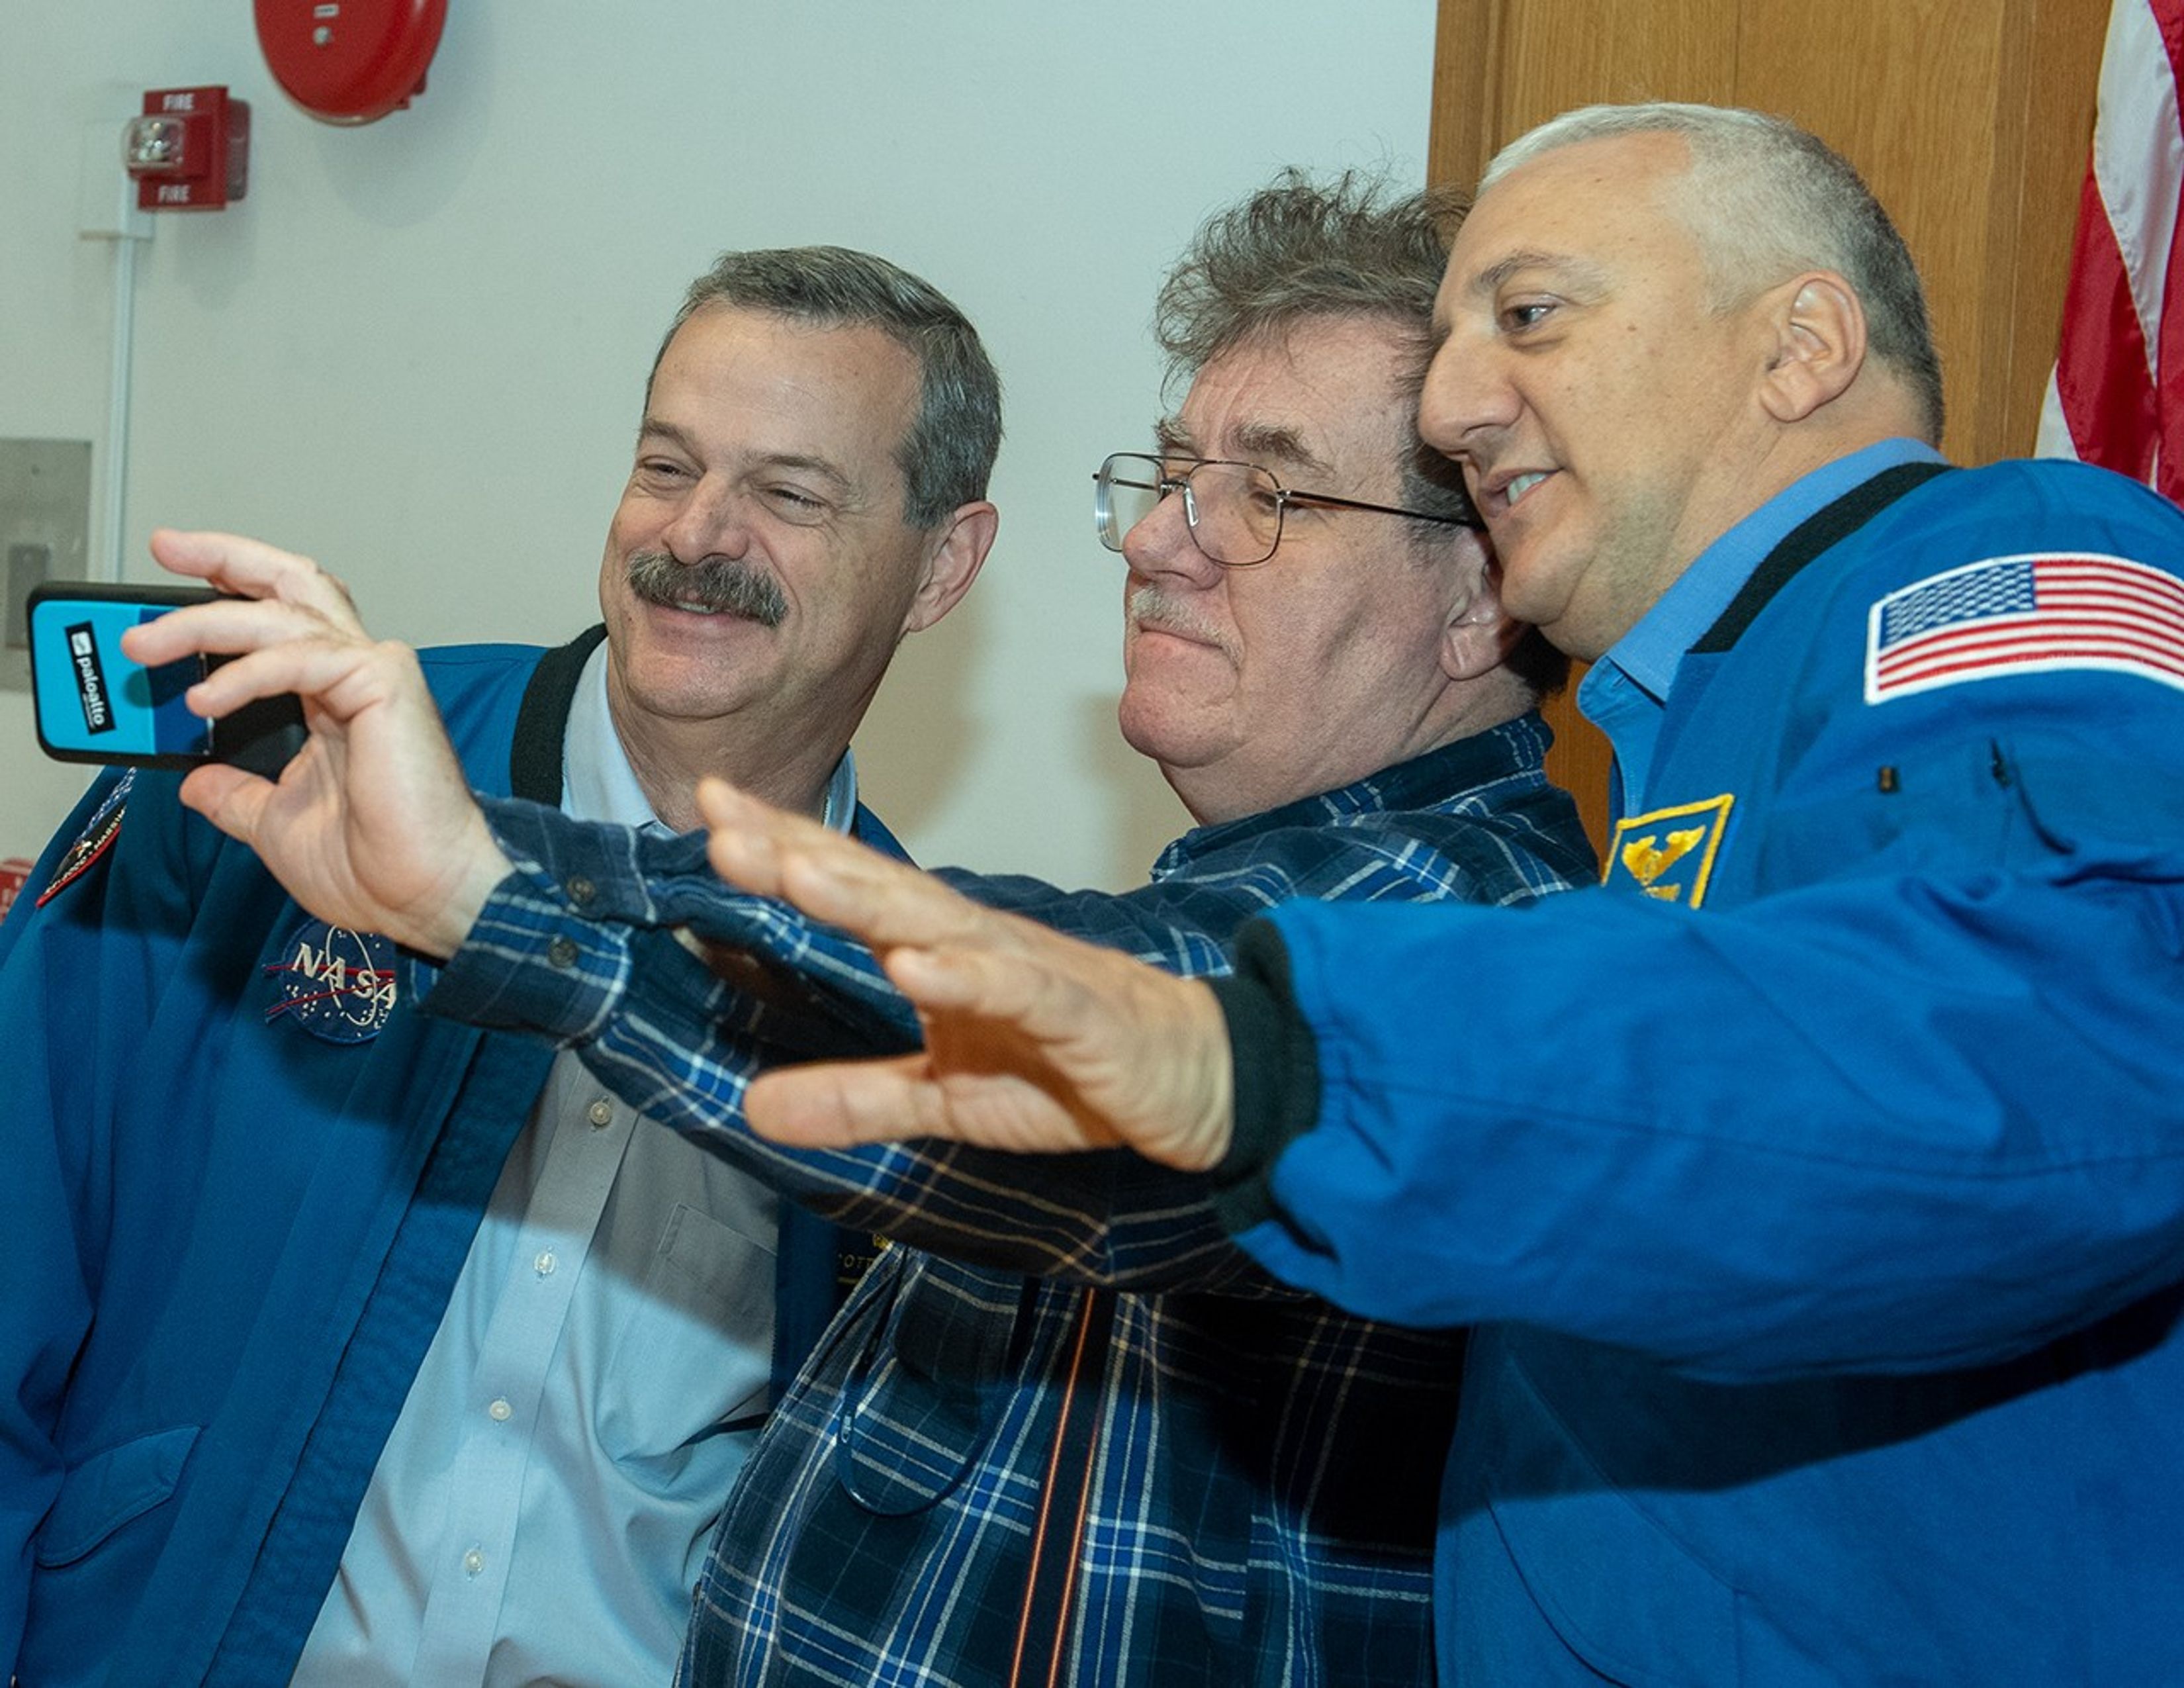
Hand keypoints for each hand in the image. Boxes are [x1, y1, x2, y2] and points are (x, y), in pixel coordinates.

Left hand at [122, 529, 510, 956]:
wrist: (423, 893)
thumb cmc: (376, 866)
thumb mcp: (275, 823)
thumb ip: (236, 794)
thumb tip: (194, 783)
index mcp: (335, 699)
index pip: (279, 621)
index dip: (226, 597)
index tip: (165, 597)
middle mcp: (357, 673)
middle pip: (290, 584)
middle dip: (224, 558)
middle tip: (167, 546)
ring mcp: (373, 673)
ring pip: (281, 613)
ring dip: (203, 622)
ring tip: (146, 646)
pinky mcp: (382, 684)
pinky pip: (298, 658)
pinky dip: (244, 674)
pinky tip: (204, 698)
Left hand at [697, 778, 1235, 1169]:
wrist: (1198, 1078)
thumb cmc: (1074, 1069)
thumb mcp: (947, 1100)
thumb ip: (857, 1099)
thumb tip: (754, 1110)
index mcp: (940, 952)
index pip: (850, 890)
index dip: (782, 850)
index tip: (710, 810)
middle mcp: (974, 942)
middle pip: (878, 887)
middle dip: (800, 854)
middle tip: (722, 824)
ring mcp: (1027, 970)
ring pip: (938, 922)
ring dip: (867, 897)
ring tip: (797, 873)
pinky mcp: (1077, 1011)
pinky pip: (1019, 988)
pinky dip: (969, 975)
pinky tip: (918, 966)